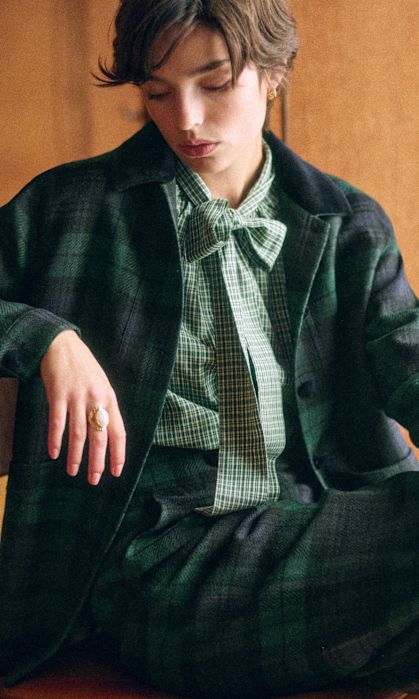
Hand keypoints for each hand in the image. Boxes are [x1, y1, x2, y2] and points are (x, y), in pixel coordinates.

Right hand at [40, 330, 125, 484]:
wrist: (62, 344)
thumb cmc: (84, 368)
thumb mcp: (102, 385)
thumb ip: (105, 408)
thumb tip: (108, 436)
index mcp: (110, 398)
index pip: (118, 431)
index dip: (119, 453)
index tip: (116, 472)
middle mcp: (96, 399)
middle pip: (100, 437)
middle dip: (98, 462)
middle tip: (94, 480)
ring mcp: (77, 396)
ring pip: (79, 433)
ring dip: (76, 456)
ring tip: (73, 472)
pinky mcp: (58, 394)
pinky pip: (57, 422)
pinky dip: (56, 440)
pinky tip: (54, 453)